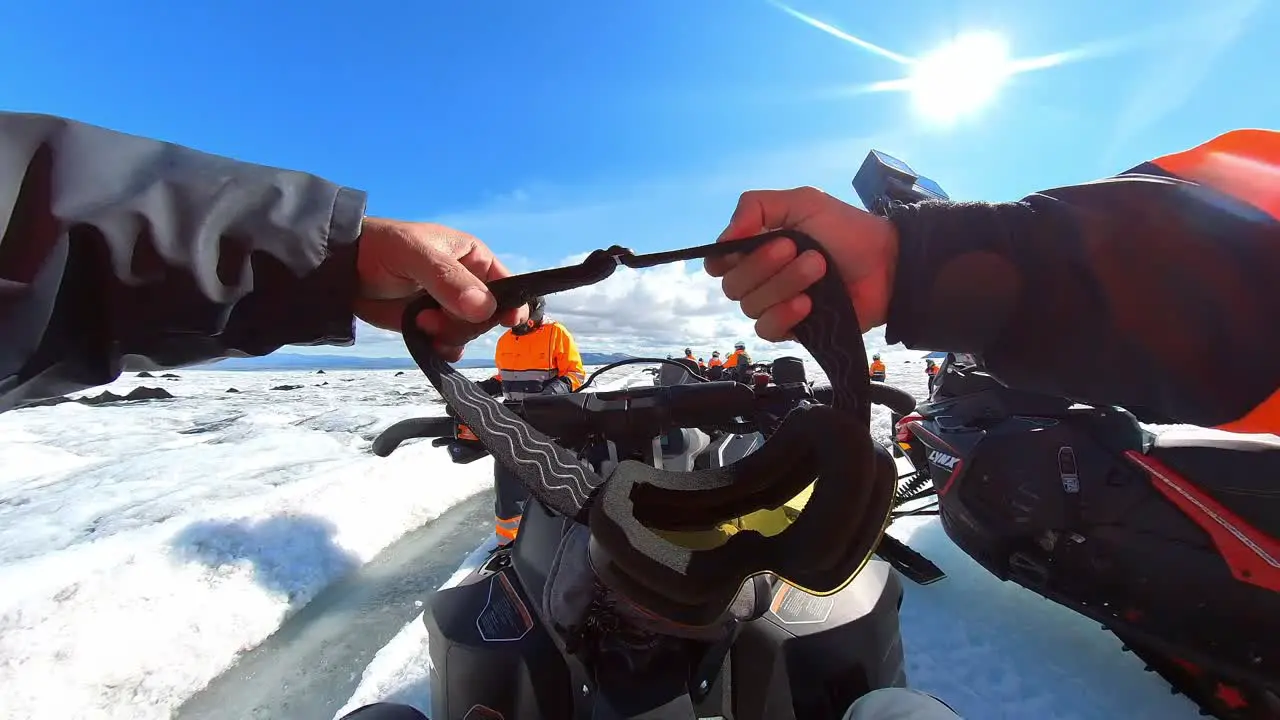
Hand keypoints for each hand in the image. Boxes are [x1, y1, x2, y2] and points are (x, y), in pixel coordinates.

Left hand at [355, 218, 527, 360]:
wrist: (342, 268)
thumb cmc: (382, 248)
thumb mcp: (416, 254)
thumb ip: (448, 279)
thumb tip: (484, 308)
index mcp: (473, 258)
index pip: (507, 284)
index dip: (510, 304)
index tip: (507, 321)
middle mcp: (468, 284)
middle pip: (488, 316)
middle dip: (463, 322)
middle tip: (430, 316)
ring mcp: (450, 307)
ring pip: (469, 333)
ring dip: (448, 335)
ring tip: (419, 321)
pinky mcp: (432, 326)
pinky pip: (452, 346)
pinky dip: (443, 349)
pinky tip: (428, 342)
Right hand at [704, 187, 898, 340]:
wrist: (888, 263)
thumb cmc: (847, 230)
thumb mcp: (803, 202)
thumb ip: (757, 206)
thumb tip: (725, 236)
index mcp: (758, 246)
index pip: (718, 262)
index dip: (724, 259)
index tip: (743, 248)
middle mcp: (761, 277)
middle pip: (732, 285)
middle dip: (763, 266)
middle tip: (799, 249)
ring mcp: (777, 304)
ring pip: (751, 307)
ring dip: (783, 285)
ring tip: (819, 269)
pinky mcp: (794, 328)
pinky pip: (768, 330)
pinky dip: (783, 315)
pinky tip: (808, 304)